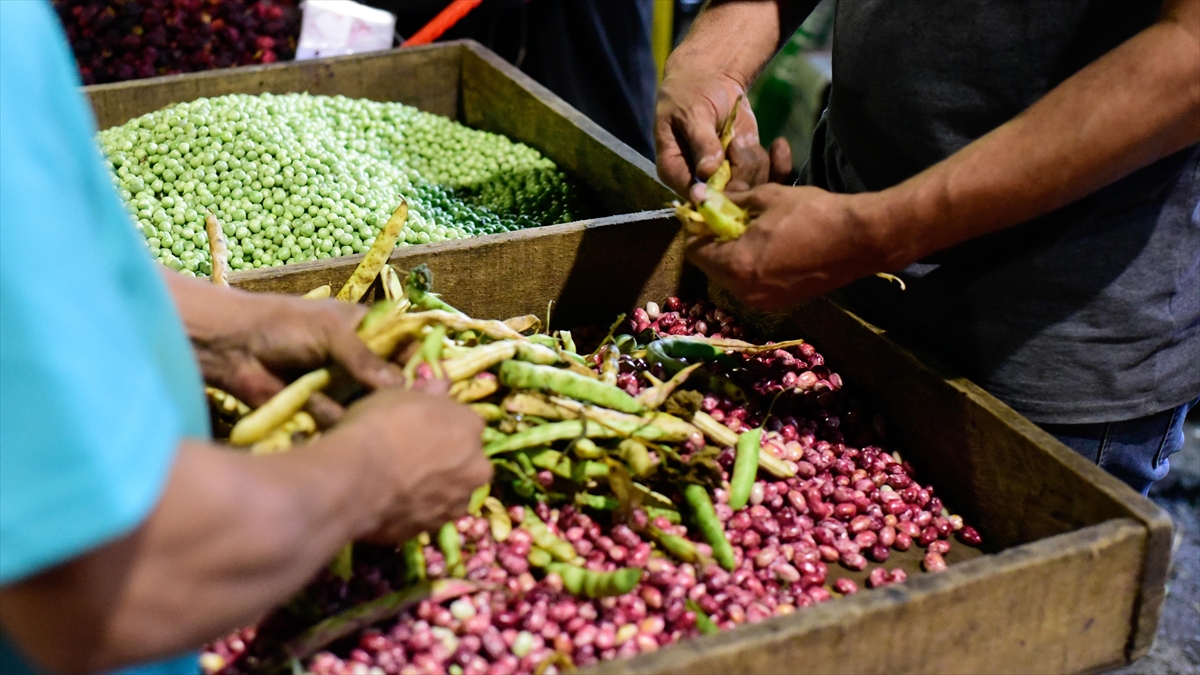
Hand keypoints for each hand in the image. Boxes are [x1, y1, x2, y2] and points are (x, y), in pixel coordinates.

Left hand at [166, 272, 403, 420]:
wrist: (233, 349)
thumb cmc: (283, 326)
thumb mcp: (330, 332)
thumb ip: (365, 358)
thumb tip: (399, 386)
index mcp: (367, 330)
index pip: (406, 346)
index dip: (422, 362)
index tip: (434, 382)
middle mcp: (360, 360)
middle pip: (394, 380)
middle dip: (402, 394)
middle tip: (412, 409)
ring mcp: (344, 387)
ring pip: (372, 405)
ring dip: (374, 412)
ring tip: (378, 418)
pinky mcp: (325, 411)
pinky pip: (346, 422)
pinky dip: (346, 424)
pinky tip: (344, 422)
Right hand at [330, 388, 491, 543]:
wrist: (356, 478)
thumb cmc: (378, 426)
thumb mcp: (398, 395)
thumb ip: (428, 393)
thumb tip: (442, 385)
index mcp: (472, 427)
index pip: (466, 423)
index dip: (444, 425)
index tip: (422, 428)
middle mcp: (476, 466)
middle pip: (467, 461)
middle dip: (448, 460)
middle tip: (413, 458)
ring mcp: (458, 501)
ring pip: (452, 491)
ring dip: (437, 487)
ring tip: (401, 484)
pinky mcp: (436, 529)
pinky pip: (430, 514)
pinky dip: (417, 509)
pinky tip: (393, 503)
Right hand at [655, 68, 791, 195]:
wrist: (710, 78)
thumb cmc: (690, 93)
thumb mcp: (692, 113)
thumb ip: (701, 142)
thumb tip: (707, 171)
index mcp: (674, 172)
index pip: (695, 195)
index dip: (715, 192)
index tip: (728, 168)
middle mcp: (700, 182)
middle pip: (728, 196)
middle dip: (740, 170)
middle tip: (736, 140)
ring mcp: (726, 177)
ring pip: (752, 187)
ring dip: (754, 160)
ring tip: (741, 136)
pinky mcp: (748, 168)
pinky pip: (769, 177)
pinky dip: (778, 164)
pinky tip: (778, 146)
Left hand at [685, 184, 894, 309]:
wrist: (861, 240)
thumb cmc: (813, 214)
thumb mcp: (766, 198)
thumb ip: (729, 201)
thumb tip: (699, 196)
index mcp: (735, 266)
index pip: (694, 251)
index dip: (698, 229)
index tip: (709, 212)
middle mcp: (744, 292)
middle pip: (711, 266)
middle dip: (716, 242)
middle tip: (732, 218)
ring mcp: (763, 301)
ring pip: (732, 276)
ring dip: (734, 253)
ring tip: (754, 229)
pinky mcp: (781, 302)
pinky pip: (753, 283)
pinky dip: (753, 265)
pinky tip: (771, 245)